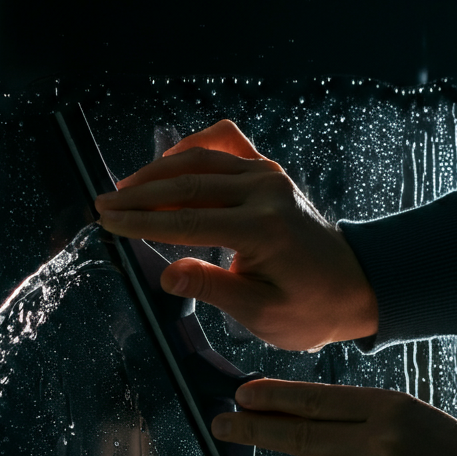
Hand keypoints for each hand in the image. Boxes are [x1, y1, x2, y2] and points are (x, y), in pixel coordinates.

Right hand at [95, 119, 377, 350]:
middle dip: (139, 194)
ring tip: (123, 189)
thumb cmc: (309, 308)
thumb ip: (213, 288)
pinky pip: (226, 143)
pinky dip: (195, 146)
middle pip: (187, 185)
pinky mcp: (270, 171)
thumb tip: (167, 274)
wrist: (354, 287)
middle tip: (102, 203)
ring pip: (200, 161)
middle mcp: (266, 192)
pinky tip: (170, 161)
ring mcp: (269, 176)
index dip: (140, 222)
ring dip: (157, 172)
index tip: (107, 222)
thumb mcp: (259, 312)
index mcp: (263, 229)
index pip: (186, 221)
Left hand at [212, 378, 456, 455]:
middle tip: (220, 424)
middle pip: (298, 437)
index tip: (242, 395)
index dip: (273, 398)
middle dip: (252, 430)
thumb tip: (303, 443)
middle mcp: (380, 442)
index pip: (316, 400)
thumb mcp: (412, 423)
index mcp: (388, 408)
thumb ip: (358, 427)